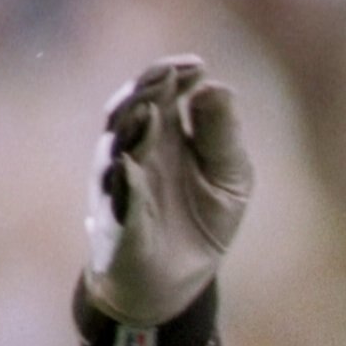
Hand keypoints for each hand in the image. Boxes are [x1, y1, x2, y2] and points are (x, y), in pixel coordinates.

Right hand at [84, 56, 251, 325]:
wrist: (178, 280)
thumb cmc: (201, 220)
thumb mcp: (228, 175)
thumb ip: (221, 134)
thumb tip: (215, 87)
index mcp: (163, 135)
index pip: (159, 92)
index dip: (172, 75)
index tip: (197, 65)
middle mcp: (134, 152)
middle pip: (131, 110)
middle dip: (147, 91)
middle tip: (169, 75)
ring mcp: (121, 185)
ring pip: (117, 149)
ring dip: (131, 129)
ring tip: (149, 109)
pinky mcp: (118, 222)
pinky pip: (117, 200)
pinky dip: (123, 183)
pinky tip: (129, 166)